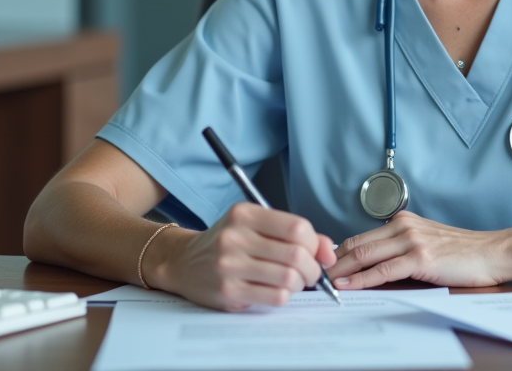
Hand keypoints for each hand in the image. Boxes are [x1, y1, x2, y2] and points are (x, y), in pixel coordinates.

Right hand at [150, 202, 336, 310]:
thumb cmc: (227, 243)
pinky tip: (277, 290)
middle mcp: (235, 237)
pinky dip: (285, 296)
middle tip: (310, 272)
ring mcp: (230, 265)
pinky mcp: (228, 291)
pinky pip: (275, 297)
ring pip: (288, 278)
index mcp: (245, 214)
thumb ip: (292, 233)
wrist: (183, 262)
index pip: (297, 227)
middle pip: (296, 254)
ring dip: (300, 284)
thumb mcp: (255, 225)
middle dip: (312, 268)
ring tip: (294, 281)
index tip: (318, 252)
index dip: (315, 243)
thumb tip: (328, 251)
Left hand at [326, 210, 511, 289]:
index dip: (338, 252)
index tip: (324, 264)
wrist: (492, 252)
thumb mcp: (427, 242)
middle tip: (314, 274)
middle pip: (356, 243)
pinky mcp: (420, 258)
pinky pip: (382, 270)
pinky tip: (348, 286)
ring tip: (324, 282)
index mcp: (403, 221)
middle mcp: (404, 226)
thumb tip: (373, 264)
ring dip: (341, 271)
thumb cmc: (464, 252)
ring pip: (364, 255)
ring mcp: (411, 241)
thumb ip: (401, 247)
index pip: (361, 236)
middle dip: (332, 262)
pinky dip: (361, 279)